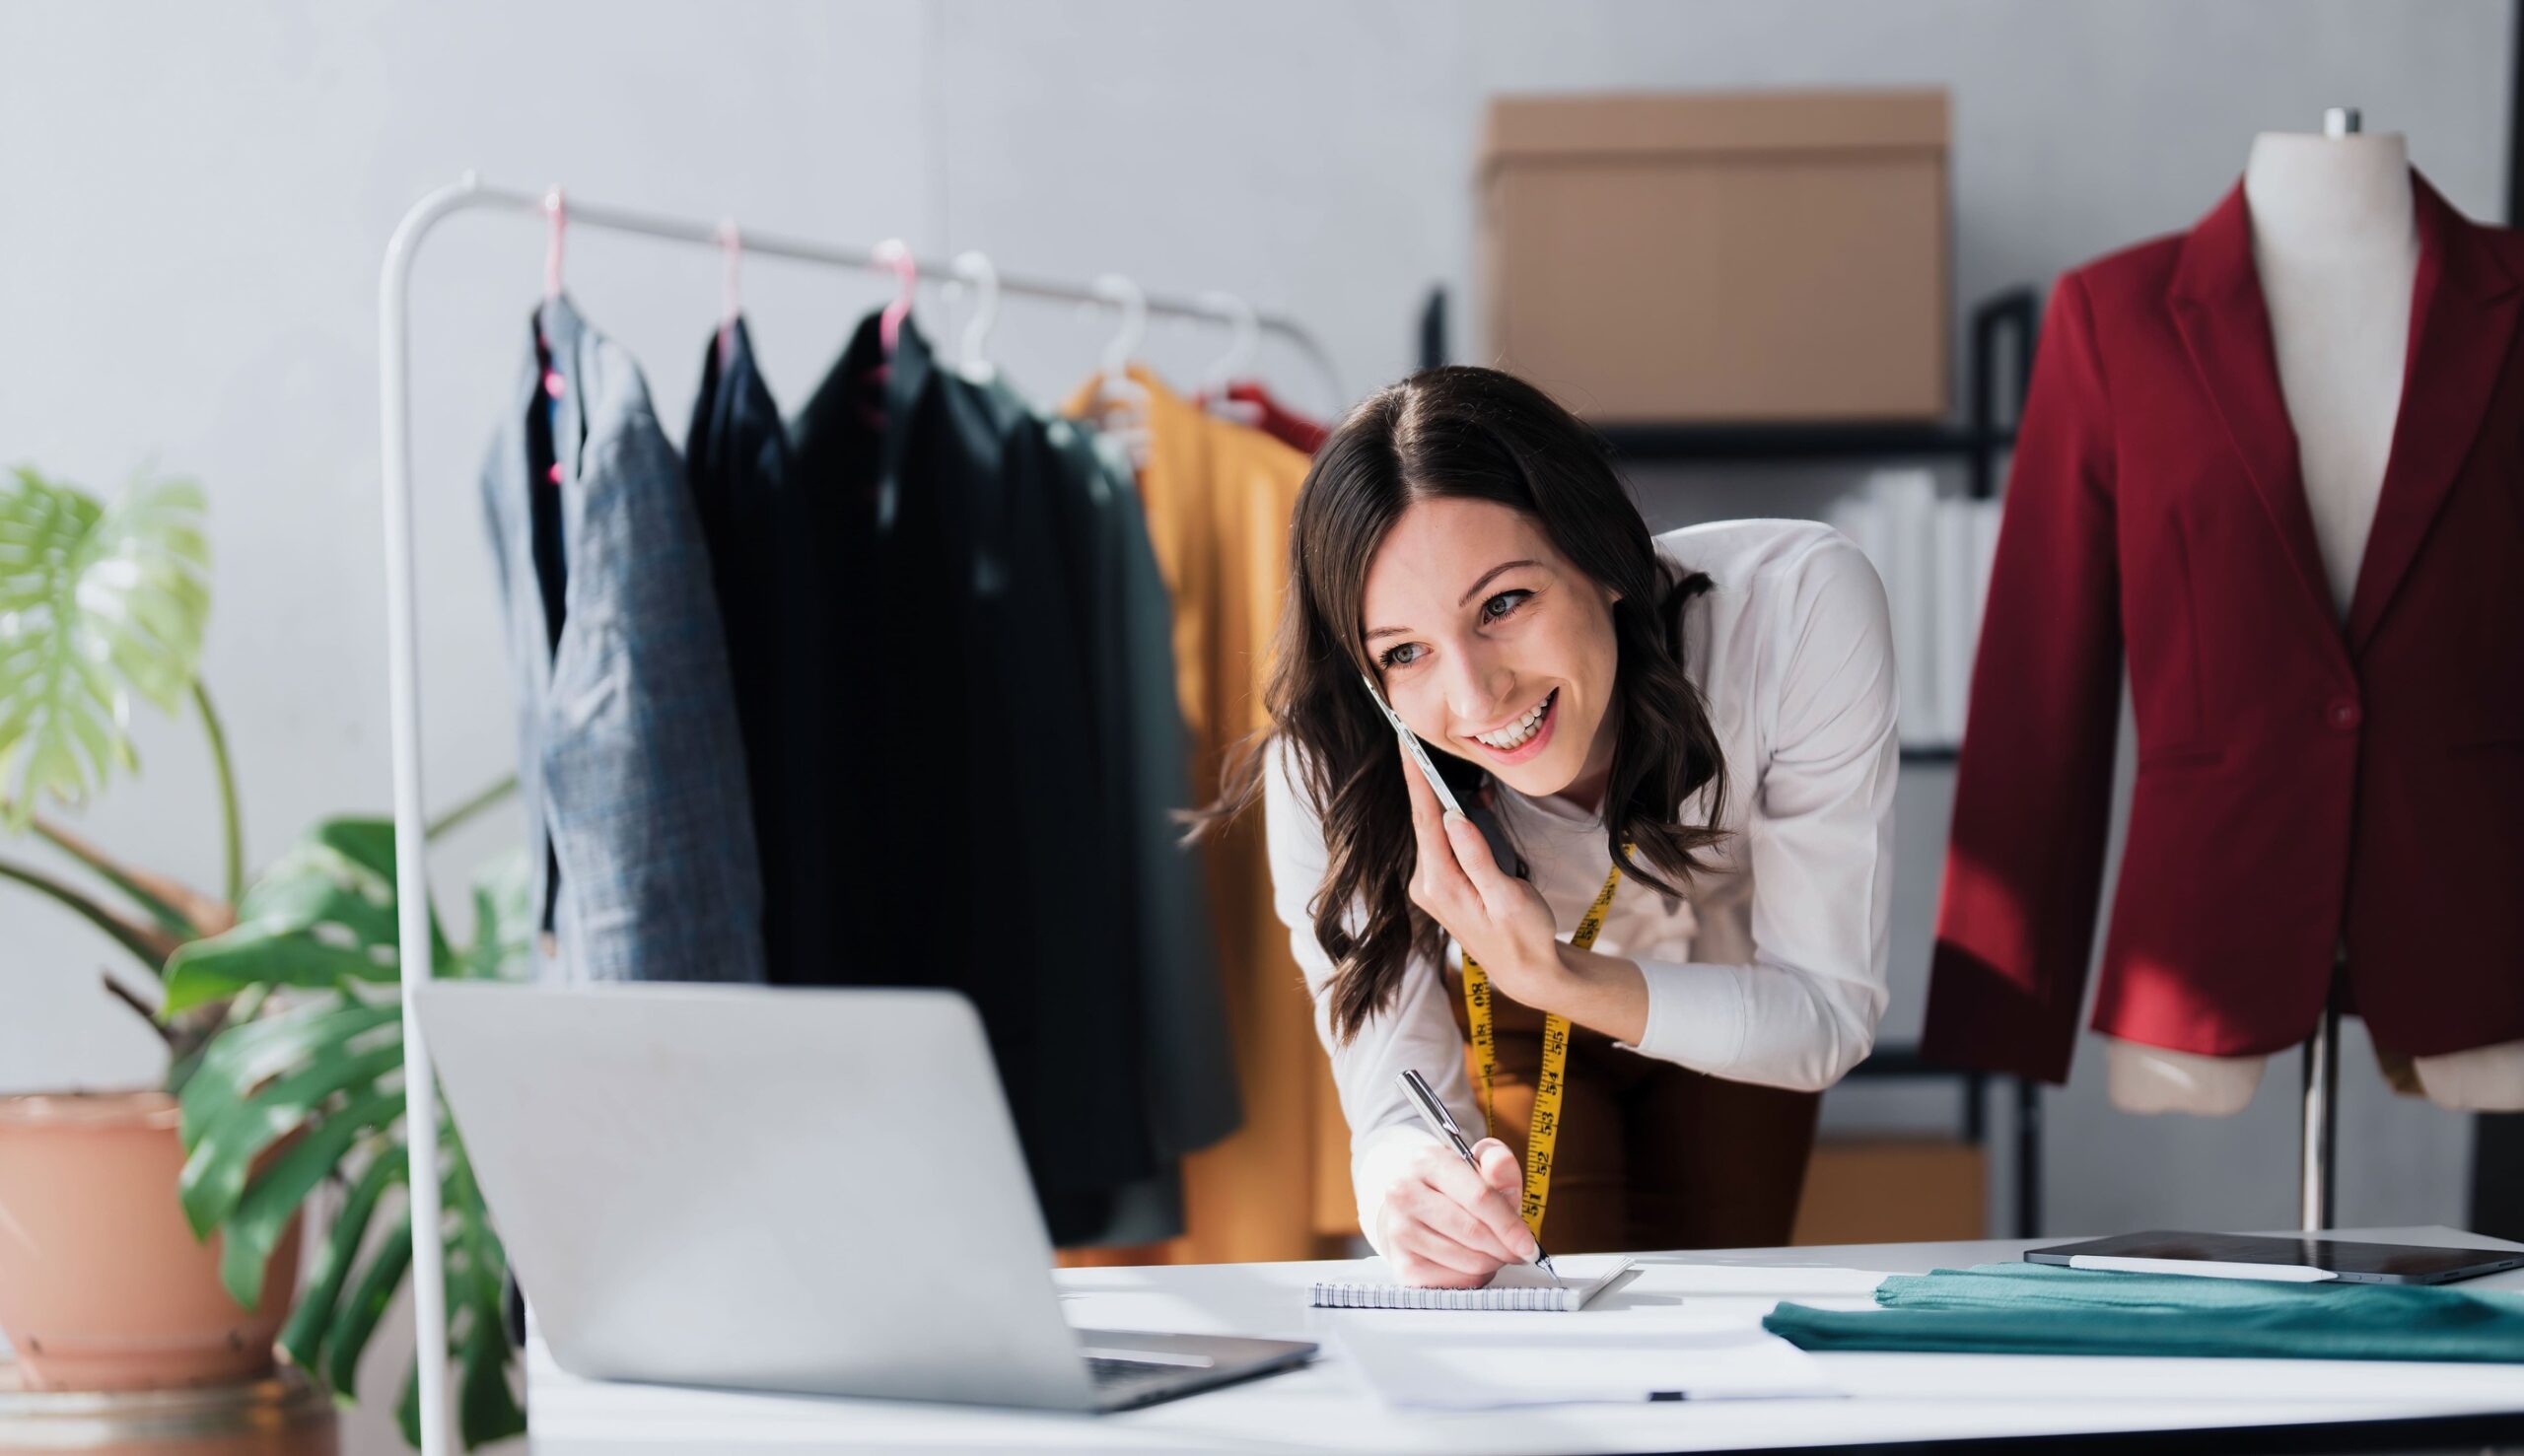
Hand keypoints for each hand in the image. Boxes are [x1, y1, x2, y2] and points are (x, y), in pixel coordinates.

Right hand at [1367, 1136, 1538, 1286]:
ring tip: (1492, 1250)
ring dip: (1492, 1262)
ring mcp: (1399, 1232)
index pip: (1479, 1198)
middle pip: (1474, 1233)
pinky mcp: (1403, 1267)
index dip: (1509, 1224)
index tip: (1528, 1244)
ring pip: (1468, 1261)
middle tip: (1518, 1251)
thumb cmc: (1454, 1187)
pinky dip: (1475, 1277)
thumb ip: (1499, 1164)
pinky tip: (1472, 1262)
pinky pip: (1457, 1283)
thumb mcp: (1479, 1164)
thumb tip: (1503, 1173)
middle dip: (1505, 1247)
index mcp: (1428, 1161)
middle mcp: (1404, 1194)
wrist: (1412, 1208)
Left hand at [1399, 740, 1565, 1008]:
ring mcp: (1431, 887)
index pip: (1424, 821)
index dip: (1416, 779)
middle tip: (1436, 747)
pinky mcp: (1442, 886)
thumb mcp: (1508, 896)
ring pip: (1433, 832)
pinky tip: (1471, 811)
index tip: (1406, 744)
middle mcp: (1427, 885)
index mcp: (1441, 884)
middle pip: (1424, 822)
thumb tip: (1455, 817)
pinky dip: (1453, 823)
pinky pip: (1441, 845)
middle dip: (1433, 784)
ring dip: (1448, 804)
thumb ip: (1478, 857)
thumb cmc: (1524, 935)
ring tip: (1469, 782)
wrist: (1525, 970)